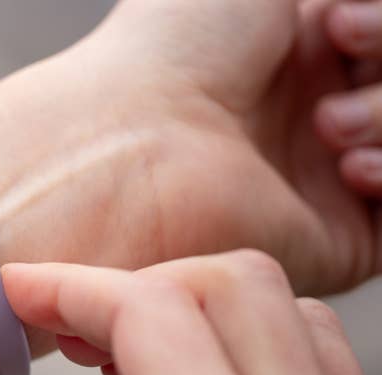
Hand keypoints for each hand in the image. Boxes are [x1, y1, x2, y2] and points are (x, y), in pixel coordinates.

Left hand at [0, 0, 377, 299]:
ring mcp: (322, 178)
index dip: (376, 27)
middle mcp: (306, 116)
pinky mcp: (336, 240)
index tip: (335, 19)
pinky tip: (350, 167)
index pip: (374, 45)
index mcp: (290, 53)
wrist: (130, 139)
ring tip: (323, 125)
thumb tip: (331, 8)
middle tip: (335, 46)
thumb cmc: (169, 48)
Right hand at [0, 251, 381, 374]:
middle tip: (69, 328)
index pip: (143, 305)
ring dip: (195, 316)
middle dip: (132, 293)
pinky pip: (323, 373)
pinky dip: (248, 355)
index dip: (60, 285)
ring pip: (288, 316)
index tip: (19, 296)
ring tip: (125, 358)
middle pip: (228, 285)